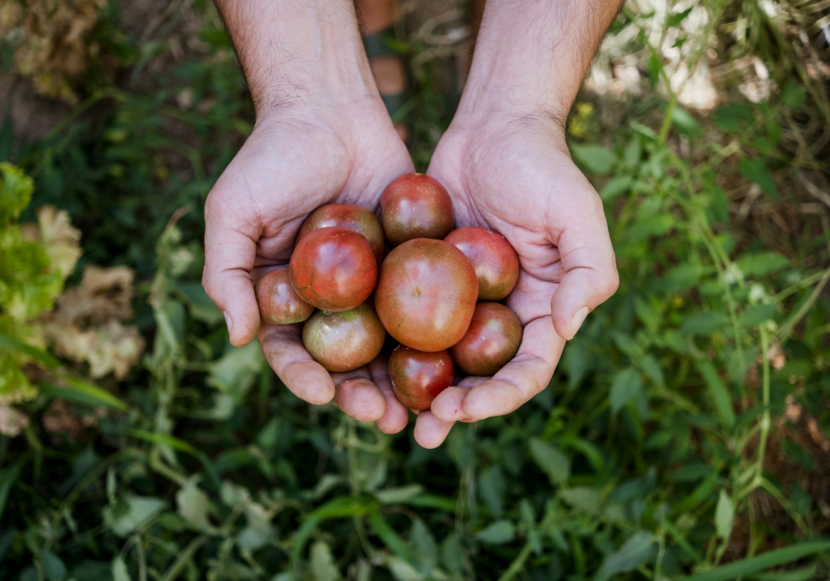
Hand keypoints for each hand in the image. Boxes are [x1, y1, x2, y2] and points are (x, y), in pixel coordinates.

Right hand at [203, 100, 424, 434]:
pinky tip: (452, 359)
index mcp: (282, 297)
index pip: (289, 350)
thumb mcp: (233, 213)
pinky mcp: (406, 263)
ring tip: (422, 410)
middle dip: (360, 393)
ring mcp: (369, 285)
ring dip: (401, 380)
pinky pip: (422, 303)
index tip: (324, 394)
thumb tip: (237, 339)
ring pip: (386, 344)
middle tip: (382, 416)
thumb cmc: (271, 157)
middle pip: (344, 359)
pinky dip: (434, 334)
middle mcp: (327, 299)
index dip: (304, 377)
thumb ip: (228, 274)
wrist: (328, 107)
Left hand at [422, 112, 618, 442]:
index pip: (527, 369)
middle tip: (424, 430)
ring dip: (420, 391)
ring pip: (441, 357)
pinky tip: (363, 363)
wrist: (493, 125)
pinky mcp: (426, 278)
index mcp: (544, 309)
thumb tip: (567, 329)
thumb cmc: (543, 166)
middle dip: (457, 409)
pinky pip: (407, 317)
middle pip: (482, 376)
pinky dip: (391, 343)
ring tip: (391, 417)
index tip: (465, 410)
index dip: (501, 398)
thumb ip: (589, 271)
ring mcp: (462, 299)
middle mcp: (503, 313)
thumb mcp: (578, 213)